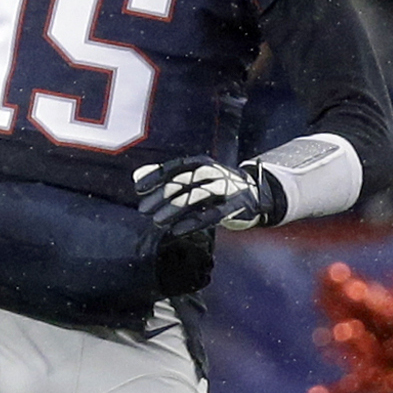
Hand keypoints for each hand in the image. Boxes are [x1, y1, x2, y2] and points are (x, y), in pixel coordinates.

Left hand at [133, 155, 274, 235]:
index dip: (155, 177)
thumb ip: (165, 175)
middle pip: (184, 181)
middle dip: (161, 195)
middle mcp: (213, 172)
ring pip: (197, 196)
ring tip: (157, 221)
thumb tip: (137, 176)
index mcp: (200, 163)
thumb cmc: (213, 185)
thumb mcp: (191, 177)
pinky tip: (177, 230)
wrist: (255, 193)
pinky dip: (193, 223)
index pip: (174, 167)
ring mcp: (226, 188)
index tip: (138, 189)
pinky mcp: (235, 206)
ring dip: (175, 209)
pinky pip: (212, 215)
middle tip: (144, 209)